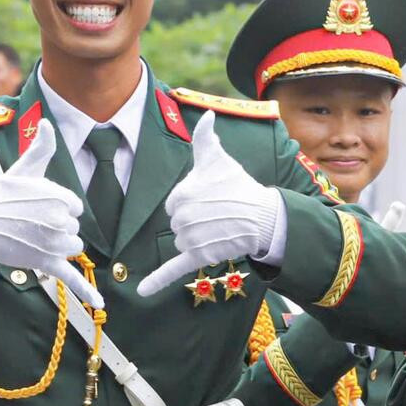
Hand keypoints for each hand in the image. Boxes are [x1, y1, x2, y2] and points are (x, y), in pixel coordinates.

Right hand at [0, 118, 101, 308]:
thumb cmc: (0, 196)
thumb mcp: (23, 169)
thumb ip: (41, 147)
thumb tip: (47, 123)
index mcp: (60, 197)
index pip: (75, 207)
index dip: (58, 208)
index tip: (38, 207)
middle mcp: (60, 221)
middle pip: (74, 228)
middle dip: (57, 226)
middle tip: (31, 222)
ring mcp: (54, 244)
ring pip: (73, 248)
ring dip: (59, 245)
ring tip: (34, 237)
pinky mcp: (47, 263)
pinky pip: (72, 279)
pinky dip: (87, 292)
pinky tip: (101, 304)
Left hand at [138, 112, 284, 297]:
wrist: (264, 216)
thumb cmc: (239, 185)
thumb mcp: (219, 159)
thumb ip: (205, 138)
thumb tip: (206, 113)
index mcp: (182, 194)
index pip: (173, 204)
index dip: (190, 202)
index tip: (209, 199)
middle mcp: (184, 218)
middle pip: (175, 224)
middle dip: (193, 221)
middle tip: (216, 213)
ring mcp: (191, 239)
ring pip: (179, 243)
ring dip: (195, 238)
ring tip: (218, 228)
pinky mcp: (197, 257)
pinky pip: (172, 269)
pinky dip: (156, 281)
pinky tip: (141, 292)